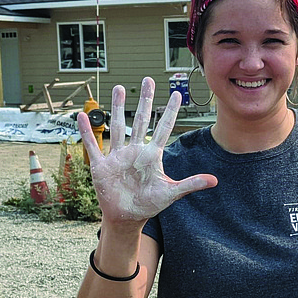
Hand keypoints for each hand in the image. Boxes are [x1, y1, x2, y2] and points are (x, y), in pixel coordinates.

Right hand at [77, 76, 216, 225]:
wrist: (127, 217)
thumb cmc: (149, 204)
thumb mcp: (171, 193)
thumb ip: (190, 184)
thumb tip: (214, 181)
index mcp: (152, 155)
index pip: (164, 129)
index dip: (170, 112)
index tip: (177, 94)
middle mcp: (135, 151)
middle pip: (141, 120)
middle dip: (145, 100)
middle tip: (148, 79)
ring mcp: (118, 157)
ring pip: (118, 127)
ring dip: (118, 108)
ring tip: (119, 88)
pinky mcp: (101, 166)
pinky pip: (93, 146)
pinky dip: (87, 133)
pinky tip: (83, 117)